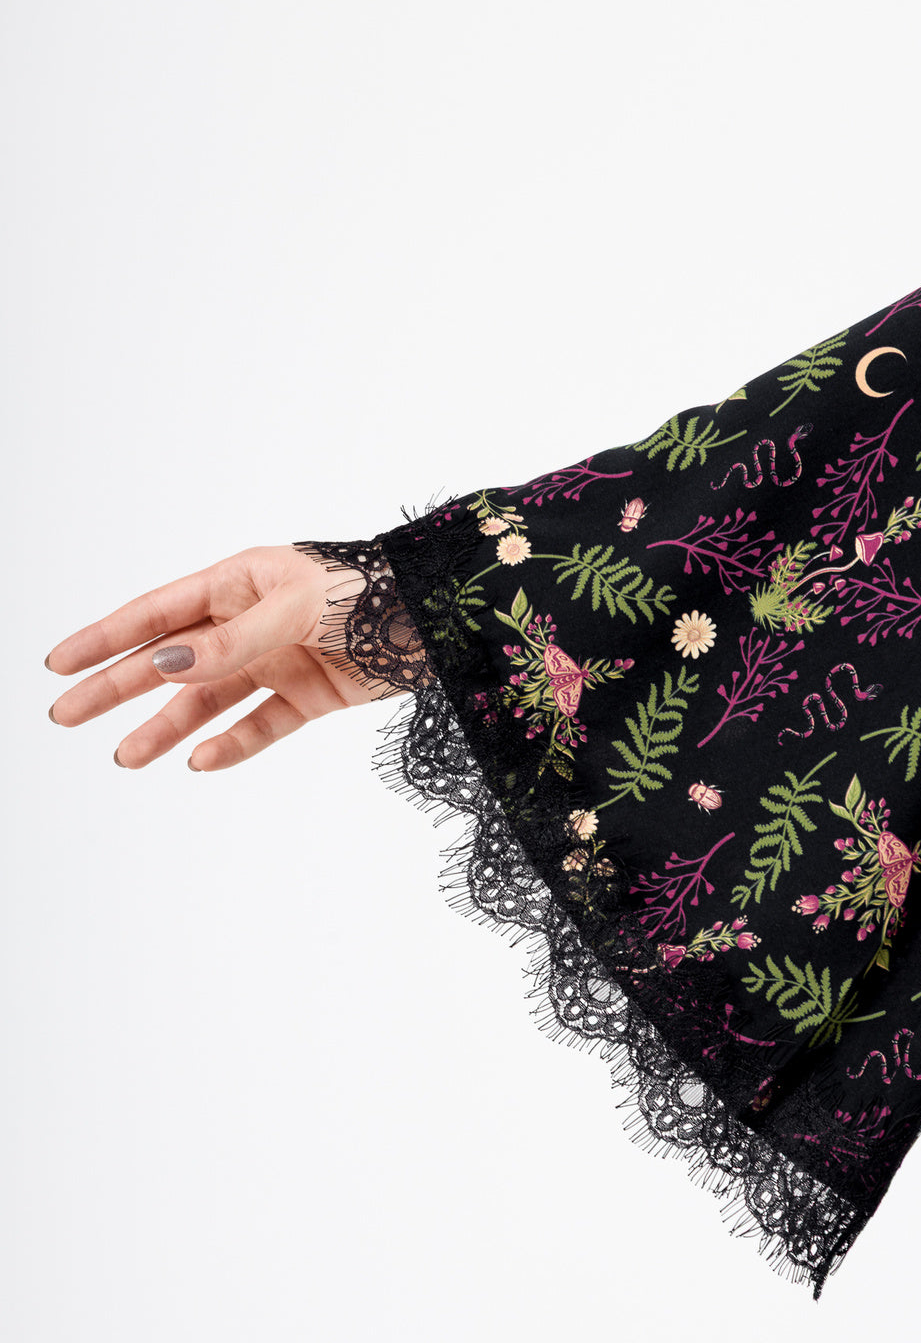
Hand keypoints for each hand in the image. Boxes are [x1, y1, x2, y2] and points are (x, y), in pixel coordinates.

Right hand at [45, 543, 422, 770]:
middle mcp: (251, 621)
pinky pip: (260, 725)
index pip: (156, 612)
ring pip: (208, 700)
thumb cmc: (371, 588)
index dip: (104, 638)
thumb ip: (232, 642)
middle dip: (116, 687)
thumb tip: (165, 664)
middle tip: (66, 716)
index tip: (57, 663)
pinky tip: (200, 761)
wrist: (441, 617)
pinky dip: (232, 744)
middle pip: (169, 660)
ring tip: (125, 755)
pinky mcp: (311, 696)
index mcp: (239, 581)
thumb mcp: (296, 607)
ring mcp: (279, 660)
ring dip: (165, 727)